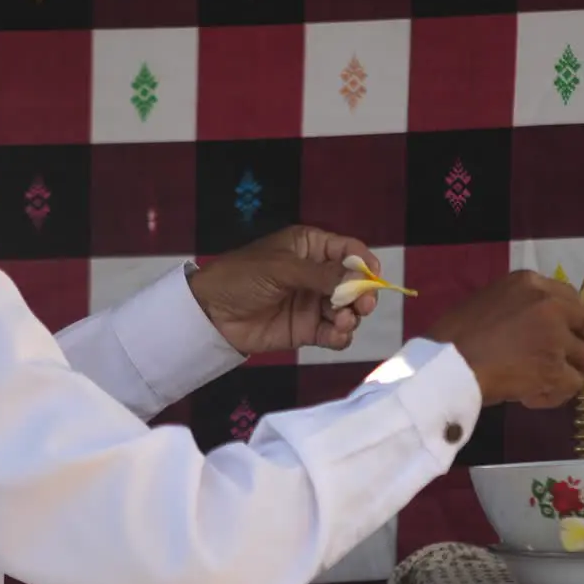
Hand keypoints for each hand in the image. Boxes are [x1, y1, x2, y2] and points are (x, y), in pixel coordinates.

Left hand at [188, 226, 379, 354]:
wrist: (210, 312)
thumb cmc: (241, 276)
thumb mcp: (281, 268)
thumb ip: (321, 275)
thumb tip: (358, 281)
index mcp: (310, 247)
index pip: (348, 251)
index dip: (364, 263)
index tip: (373, 277)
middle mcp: (317, 274)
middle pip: (354, 284)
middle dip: (362, 295)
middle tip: (362, 306)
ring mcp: (313, 303)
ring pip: (347, 310)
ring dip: (351, 317)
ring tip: (341, 322)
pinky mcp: (306, 330)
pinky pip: (333, 333)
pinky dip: (340, 336)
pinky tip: (336, 335)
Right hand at [425, 271, 583, 408]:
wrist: (445, 365)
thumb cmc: (452, 335)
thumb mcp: (488, 300)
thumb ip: (519, 306)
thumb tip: (535, 324)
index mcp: (530, 282)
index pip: (572, 299)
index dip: (573, 320)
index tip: (567, 334)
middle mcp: (549, 304)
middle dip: (580, 344)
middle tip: (566, 360)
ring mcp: (556, 337)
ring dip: (570, 372)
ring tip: (544, 382)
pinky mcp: (555, 369)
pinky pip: (574, 385)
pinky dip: (555, 395)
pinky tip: (531, 397)